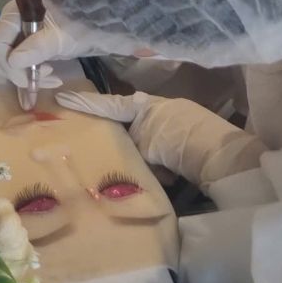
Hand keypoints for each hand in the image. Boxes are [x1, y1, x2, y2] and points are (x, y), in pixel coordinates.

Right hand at [0, 3, 94, 91]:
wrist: (97, 22)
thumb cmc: (82, 23)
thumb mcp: (64, 37)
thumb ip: (40, 46)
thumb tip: (14, 61)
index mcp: (17, 13)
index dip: (8, 65)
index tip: (29, 80)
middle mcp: (10, 22)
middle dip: (13, 72)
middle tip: (36, 81)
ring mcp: (15, 32)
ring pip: (2, 59)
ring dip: (20, 76)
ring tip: (47, 80)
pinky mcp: (23, 44)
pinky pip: (14, 62)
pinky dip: (24, 77)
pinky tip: (37, 88)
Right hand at [59, 91, 256, 183]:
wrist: (221, 158)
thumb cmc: (178, 139)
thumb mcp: (144, 136)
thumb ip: (129, 141)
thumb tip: (126, 150)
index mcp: (145, 106)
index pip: (109, 104)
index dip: (85, 104)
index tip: (61, 98)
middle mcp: (158, 116)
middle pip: (126, 128)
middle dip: (112, 140)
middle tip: (91, 150)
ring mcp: (172, 134)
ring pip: (142, 149)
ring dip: (135, 161)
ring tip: (123, 177)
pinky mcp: (183, 154)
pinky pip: (158, 164)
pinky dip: (155, 173)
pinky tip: (156, 184)